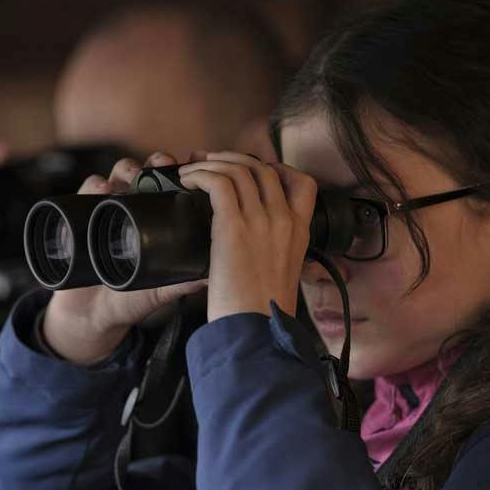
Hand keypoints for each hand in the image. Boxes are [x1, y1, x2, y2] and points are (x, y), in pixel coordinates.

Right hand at [43, 151, 207, 363]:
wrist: (94, 315)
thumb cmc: (130, 299)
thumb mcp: (160, 290)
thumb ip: (183, 282)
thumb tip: (212, 275)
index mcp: (156, 219)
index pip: (172, 186)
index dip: (183, 170)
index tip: (195, 161)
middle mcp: (132, 208)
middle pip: (147, 173)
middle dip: (156, 163)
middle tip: (165, 164)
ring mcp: (107, 209)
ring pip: (117, 175)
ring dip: (127, 168)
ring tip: (134, 175)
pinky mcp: (81, 215)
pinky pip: (86, 192)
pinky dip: (94, 185)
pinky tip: (102, 188)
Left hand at [176, 152, 316, 322]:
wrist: (257, 330)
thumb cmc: (262, 312)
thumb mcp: (281, 275)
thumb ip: (273, 253)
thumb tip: (251, 248)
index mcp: (300, 232)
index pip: (302, 183)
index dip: (276, 168)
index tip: (252, 170)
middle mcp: (284, 220)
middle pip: (263, 168)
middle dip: (233, 159)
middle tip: (210, 162)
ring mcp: (261, 221)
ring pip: (238, 170)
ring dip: (211, 164)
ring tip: (192, 170)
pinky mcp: (233, 227)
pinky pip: (218, 183)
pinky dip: (200, 175)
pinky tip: (187, 181)